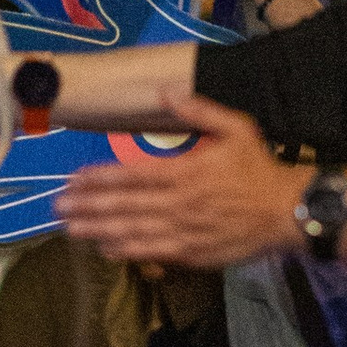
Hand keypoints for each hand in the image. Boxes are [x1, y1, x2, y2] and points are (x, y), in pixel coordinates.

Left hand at [58, 96, 305, 267]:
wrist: (289, 212)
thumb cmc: (260, 169)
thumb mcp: (236, 128)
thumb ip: (198, 111)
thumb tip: (166, 92)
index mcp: (185, 172)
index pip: (131, 175)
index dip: (99, 178)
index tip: (74, 178)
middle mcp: (179, 204)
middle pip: (124, 206)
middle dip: (88, 206)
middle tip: (58, 207)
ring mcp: (184, 232)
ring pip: (133, 232)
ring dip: (99, 230)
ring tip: (70, 229)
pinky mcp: (193, 254)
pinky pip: (153, 253)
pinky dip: (128, 251)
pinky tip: (106, 249)